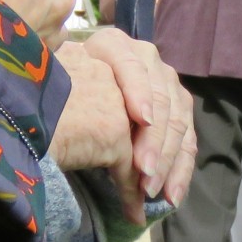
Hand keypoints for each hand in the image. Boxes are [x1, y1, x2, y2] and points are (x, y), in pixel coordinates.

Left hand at [51, 29, 195, 223]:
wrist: (73, 86)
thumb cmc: (60, 85)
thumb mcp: (56, 77)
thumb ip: (56, 75)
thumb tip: (55, 73)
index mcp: (114, 45)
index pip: (132, 66)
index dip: (139, 93)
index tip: (143, 120)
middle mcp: (146, 58)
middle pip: (161, 98)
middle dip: (154, 140)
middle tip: (143, 173)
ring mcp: (167, 83)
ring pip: (178, 122)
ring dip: (168, 160)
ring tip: (152, 190)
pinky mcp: (178, 108)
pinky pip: (187, 140)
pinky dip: (180, 169)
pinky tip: (171, 196)